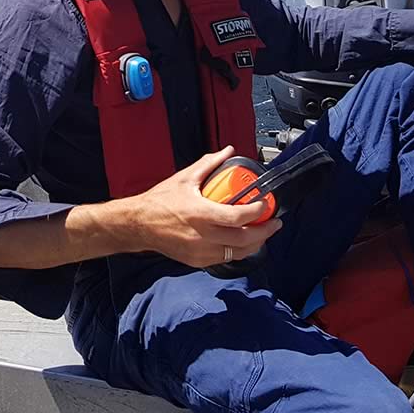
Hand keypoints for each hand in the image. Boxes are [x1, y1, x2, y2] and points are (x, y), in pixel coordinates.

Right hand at [119, 146, 282, 267]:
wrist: (139, 224)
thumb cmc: (160, 201)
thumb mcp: (185, 178)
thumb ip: (209, 164)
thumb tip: (228, 152)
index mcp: (200, 213)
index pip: (238, 216)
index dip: (257, 211)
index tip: (265, 204)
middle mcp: (202, 235)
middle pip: (244, 239)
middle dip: (265, 232)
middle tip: (274, 222)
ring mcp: (200, 251)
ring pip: (237, 253)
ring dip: (254, 244)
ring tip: (262, 232)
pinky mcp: (197, 261)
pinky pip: (225, 259)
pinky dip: (237, 251)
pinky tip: (242, 241)